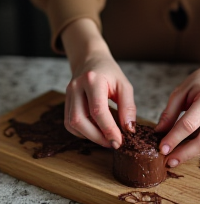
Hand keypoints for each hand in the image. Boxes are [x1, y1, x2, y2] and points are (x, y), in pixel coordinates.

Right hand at [61, 18, 135, 148]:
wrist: (91, 60)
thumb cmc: (110, 72)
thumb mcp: (124, 85)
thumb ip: (128, 107)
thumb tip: (129, 129)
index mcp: (92, 80)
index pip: (98, 110)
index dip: (108, 129)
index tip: (119, 141)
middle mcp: (76, 87)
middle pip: (80, 120)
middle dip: (97, 136)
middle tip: (113, 143)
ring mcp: (68, 94)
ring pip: (72, 123)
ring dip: (89, 136)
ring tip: (106, 138)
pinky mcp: (66, 101)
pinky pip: (69, 123)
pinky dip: (82, 132)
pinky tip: (95, 131)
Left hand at [155, 37, 199, 166]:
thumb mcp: (181, 91)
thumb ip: (169, 112)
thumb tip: (159, 132)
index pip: (189, 125)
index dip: (174, 138)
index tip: (161, 148)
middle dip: (183, 154)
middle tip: (167, 160)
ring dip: (189, 155)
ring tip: (173, 159)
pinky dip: (197, 150)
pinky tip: (184, 151)